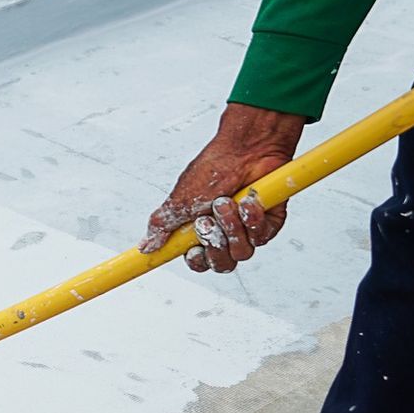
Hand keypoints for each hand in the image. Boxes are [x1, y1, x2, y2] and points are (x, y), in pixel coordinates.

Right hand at [142, 103, 304, 272]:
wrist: (246, 148)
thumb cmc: (214, 168)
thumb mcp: (180, 199)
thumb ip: (162, 225)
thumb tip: (145, 245)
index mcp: (200, 232)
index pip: (198, 261)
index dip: (197, 260)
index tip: (193, 250)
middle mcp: (224, 234)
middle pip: (221, 264)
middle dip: (215, 243)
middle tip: (209, 220)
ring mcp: (247, 230)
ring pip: (242, 252)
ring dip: (232, 227)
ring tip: (228, 202)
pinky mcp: (268, 224)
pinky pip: (262, 237)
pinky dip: (253, 219)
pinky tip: (249, 200)